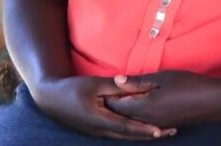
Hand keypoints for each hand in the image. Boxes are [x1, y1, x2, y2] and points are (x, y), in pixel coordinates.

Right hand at [32, 75, 172, 139]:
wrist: (49, 99)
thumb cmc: (71, 89)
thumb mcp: (95, 85)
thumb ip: (117, 86)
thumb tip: (138, 85)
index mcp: (99, 121)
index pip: (127, 127)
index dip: (145, 129)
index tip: (162, 131)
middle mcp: (100, 131)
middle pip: (129, 135)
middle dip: (150, 134)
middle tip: (171, 131)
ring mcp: (97, 133)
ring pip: (124, 136)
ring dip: (143, 134)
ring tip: (163, 131)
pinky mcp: (96, 130)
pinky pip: (118, 133)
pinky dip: (132, 132)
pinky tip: (142, 128)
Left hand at [105, 71, 218, 127]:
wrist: (212, 101)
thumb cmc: (187, 84)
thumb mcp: (162, 78)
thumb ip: (137, 81)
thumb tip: (116, 80)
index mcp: (142, 107)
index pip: (115, 105)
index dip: (107, 96)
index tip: (102, 87)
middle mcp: (145, 120)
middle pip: (122, 116)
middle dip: (114, 105)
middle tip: (108, 93)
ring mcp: (155, 124)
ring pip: (132, 121)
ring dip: (126, 111)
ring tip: (123, 99)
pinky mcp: (163, 125)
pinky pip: (144, 124)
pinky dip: (137, 117)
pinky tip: (140, 108)